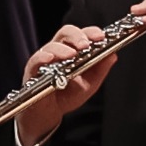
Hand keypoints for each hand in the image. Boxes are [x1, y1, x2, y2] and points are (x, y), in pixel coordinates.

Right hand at [11, 23, 117, 145]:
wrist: (51, 112)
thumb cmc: (69, 94)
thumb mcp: (90, 83)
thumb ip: (101, 69)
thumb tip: (113, 55)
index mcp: (73, 50)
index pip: (82, 34)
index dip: (91, 32)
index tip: (101, 36)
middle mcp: (59, 51)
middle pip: (66, 33)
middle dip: (77, 36)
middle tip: (85, 45)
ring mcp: (45, 59)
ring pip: (51, 45)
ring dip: (62, 49)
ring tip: (71, 54)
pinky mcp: (33, 71)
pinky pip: (35, 60)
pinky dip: (43, 58)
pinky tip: (50, 59)